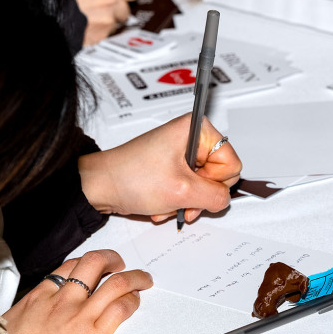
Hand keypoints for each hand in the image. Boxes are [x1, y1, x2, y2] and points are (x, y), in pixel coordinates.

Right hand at [2, 250, 152, 333]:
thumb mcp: (8, 326)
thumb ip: (26, 315)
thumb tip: (29, 317)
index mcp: (40, 296)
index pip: (69, 266)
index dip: (85, 263)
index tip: (93, 268)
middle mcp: (63, 300)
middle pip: (93, 263)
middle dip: (111, 258)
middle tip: (119, 264)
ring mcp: (80, 317)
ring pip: (115, 283)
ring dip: (134, 277)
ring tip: (143, 279)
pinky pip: (121, 309)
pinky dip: (132, 301)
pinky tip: (136, 302)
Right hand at [54, 0, 139, 45]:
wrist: (47, 12)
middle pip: (125, 8)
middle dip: (115, 9)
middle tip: (101, 7)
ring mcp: (107, 18)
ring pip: (116, 23)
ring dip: (107, 21)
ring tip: (90, 17)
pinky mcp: (101, 34)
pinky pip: (106, 34)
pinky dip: (98, 31)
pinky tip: (86, 25)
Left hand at [78, 113, 241, 223]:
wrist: (100, 186)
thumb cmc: (131, 177)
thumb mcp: (182, 191)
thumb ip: (215, 196)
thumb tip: (224, 199)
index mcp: (198, 129)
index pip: (231, 163)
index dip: (215, 182)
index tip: (194, 186)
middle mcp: (191, 137)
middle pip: (217, 176)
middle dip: (199, 195)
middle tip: (182, 200)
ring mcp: (181, 153)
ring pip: (203, 187)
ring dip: (186, 202)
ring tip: (166, 203)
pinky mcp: (171, 167)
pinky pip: (188, 189)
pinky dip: (176, 201)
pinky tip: (160, 204)